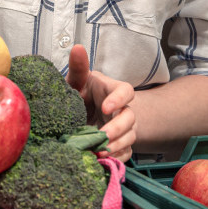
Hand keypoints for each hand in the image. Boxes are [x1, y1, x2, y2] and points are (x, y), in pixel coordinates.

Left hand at [68, 44, 136, 161]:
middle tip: (102, 136)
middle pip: (130, 118)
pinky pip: (125, 153)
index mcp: (113, 91)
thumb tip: (77, 48)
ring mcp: (124, 128)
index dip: (119, 99)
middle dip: (118, 128)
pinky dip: (116, 158)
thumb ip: (78, 67)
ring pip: (130, 137)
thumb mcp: (78, 81)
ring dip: (117, 145)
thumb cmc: (82, 92)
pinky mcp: (121, 144)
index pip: (126, 91)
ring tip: (99, 151)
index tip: (105, 107)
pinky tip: (103, 160)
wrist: (84, 113)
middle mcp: (122, 110)